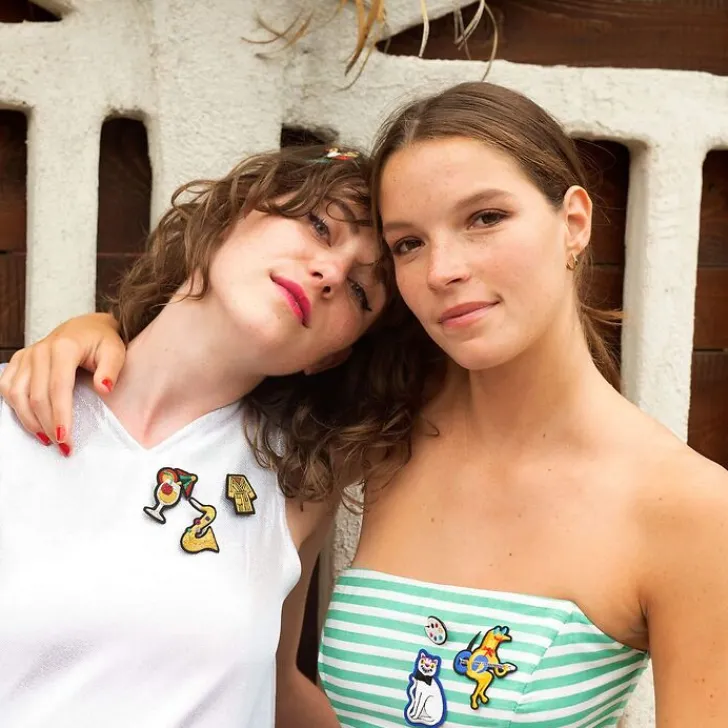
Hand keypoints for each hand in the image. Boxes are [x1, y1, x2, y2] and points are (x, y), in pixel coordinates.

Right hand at [0, 313, 124, 454]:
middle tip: (62, 446)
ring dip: (30, 421)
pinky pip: (7, 387)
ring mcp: (26, 355)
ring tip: (47, 439)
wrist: (87, 328)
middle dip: (47, 424)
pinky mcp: (18, 360)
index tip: (66, 438)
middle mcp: (40, 351)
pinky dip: (14, 408)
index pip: (58, 387)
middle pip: (36, 395)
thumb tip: (104, 388)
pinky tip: (30, 422)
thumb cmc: (103, 342)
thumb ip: (111, 369)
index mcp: (64, 347)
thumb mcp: (115, 352)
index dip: (60, 415)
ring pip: (17, 394)